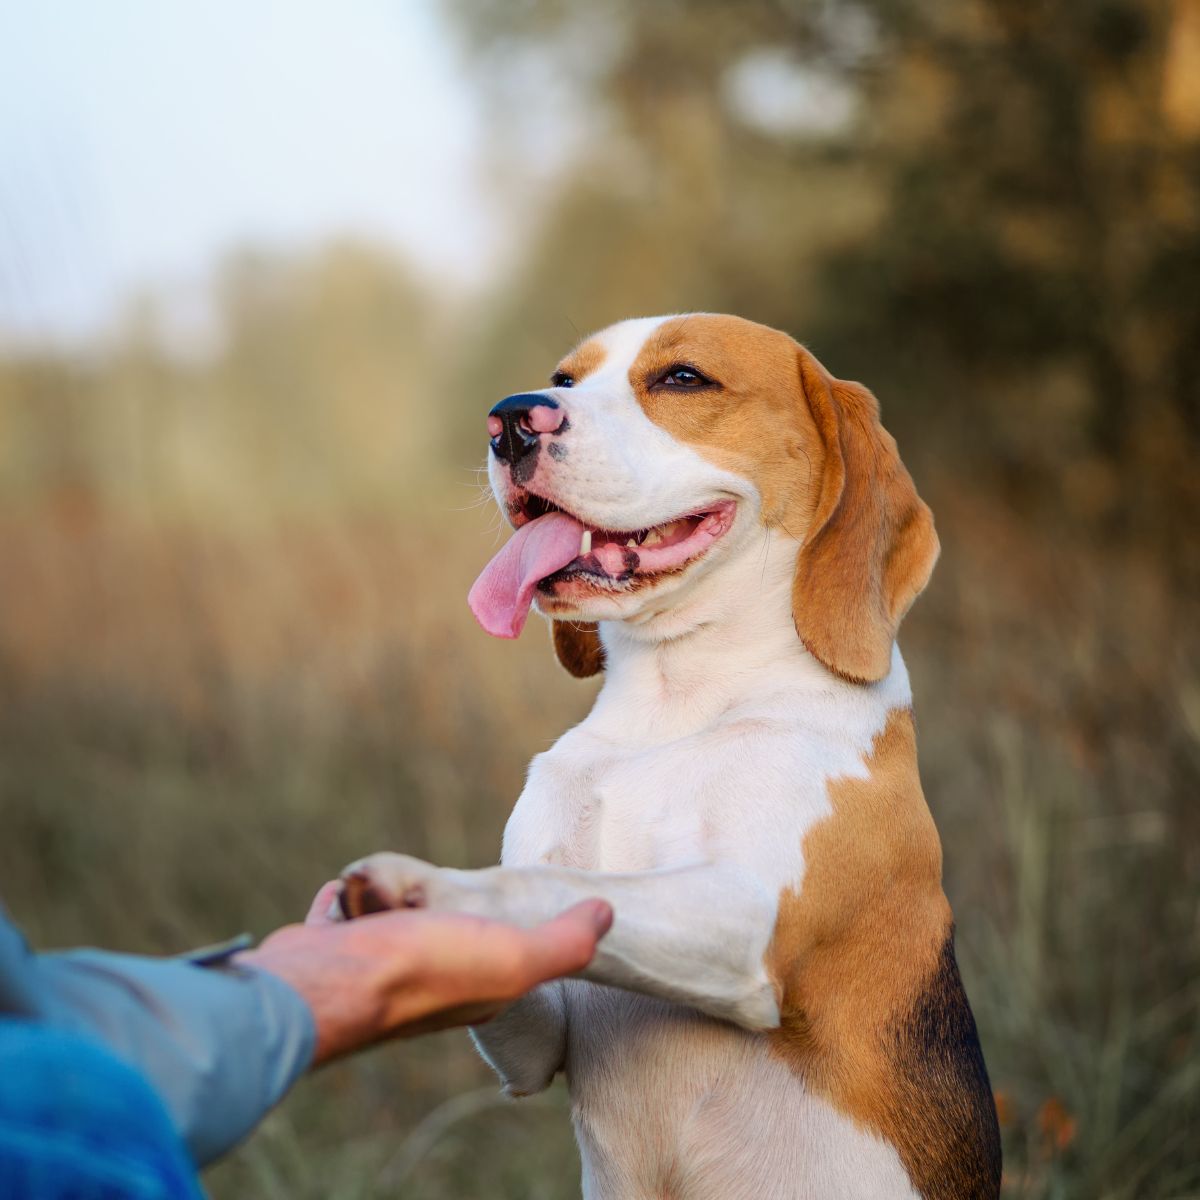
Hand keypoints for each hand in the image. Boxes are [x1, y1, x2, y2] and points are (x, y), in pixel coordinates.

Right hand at [237, 882, 611, 1064]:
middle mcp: (426, 982)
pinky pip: (342, 915)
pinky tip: (348, 891)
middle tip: (437, 890)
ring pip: (390, 918)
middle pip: (442, 929)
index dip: (514, 925)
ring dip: (390, 895)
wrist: (323, 984)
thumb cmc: (422, 971)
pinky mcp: (329, 949)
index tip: (515, 899)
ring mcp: (373, 966)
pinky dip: (346, 899)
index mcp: (476, 988)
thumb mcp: (513, 957)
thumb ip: (563, 942)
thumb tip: (607, 914)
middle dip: (440, 904)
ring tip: (390, 888)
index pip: (506, 951)